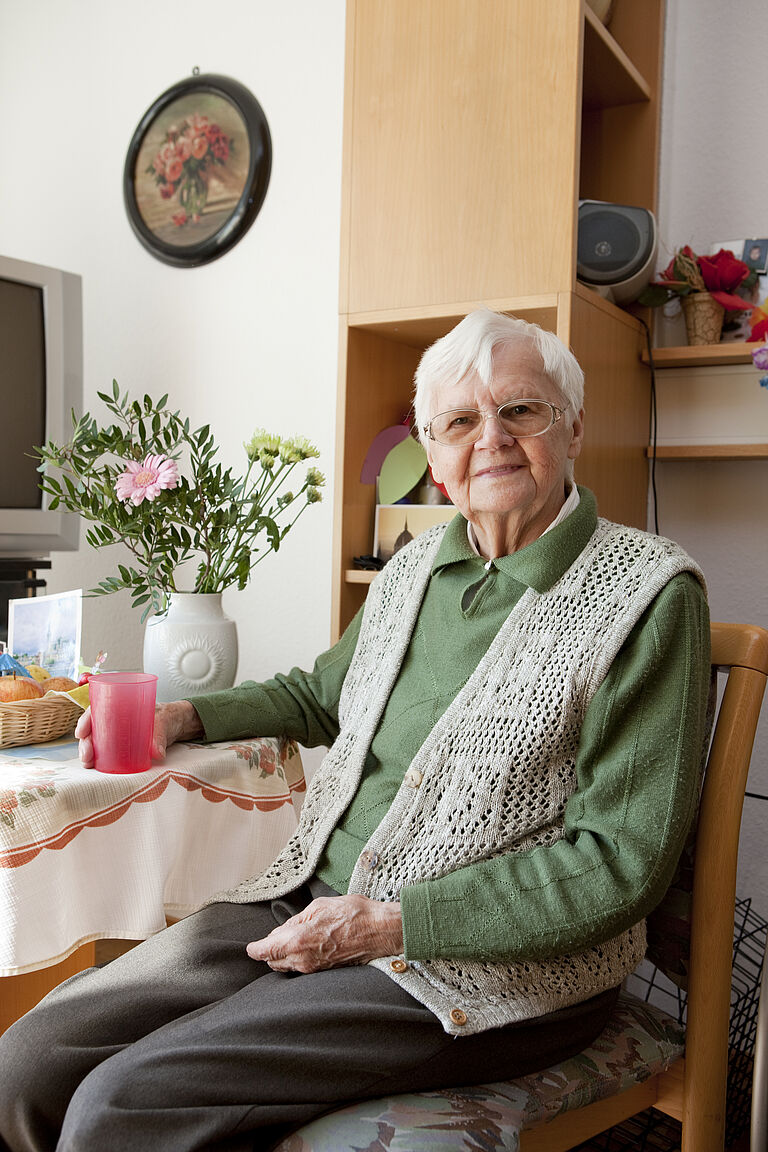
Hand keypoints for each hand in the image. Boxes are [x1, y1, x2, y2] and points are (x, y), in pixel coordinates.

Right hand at [75, 699, 203, 767]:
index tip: (81, 732)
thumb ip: (160, 736)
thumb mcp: (165, 721)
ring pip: (96, 740)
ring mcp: (118, 732)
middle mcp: (116, 718)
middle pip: (93, 727)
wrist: (178, 723)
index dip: (85, 719)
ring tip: (88, 763)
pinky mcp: (123, 745)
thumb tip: (157, 753)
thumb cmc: (168, 715)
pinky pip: (106, 749)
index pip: (97, 708)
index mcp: (122, 705)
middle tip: (86, 755)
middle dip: (85, 741)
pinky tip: (95, 765)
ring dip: (88, 751)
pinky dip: (98, 757)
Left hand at [246, 894, 403, 972]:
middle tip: (274, 937)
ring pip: (287, 966)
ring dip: (283, 955)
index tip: (251, 946)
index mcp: (297, 941)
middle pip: (273, 961)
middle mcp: (302, 959)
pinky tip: (305, 946)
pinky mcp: (324, 971)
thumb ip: (296, 920)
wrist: (379, 932)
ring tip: (290, 939)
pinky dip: (297, 959)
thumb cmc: (353, 914)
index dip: (255, 949)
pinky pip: (301, 968)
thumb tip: (282, 930)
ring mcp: (313, 968)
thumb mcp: (319, 907)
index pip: (265, 951)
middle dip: (269, 951)